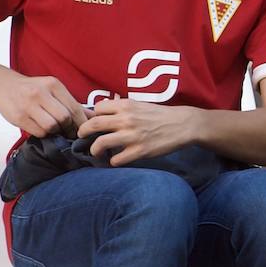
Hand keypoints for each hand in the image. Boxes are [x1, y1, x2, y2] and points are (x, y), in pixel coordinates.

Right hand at [0, 74, 88, 138]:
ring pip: (51, 127)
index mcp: (53, 85)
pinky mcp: (18, 117)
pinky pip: (38, 132)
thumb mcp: (53, 90)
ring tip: (55, 130)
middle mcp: (41, 93)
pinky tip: (42, 129)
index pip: (74, 108)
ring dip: (55, 132)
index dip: (81, 122)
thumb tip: (92, 117)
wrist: (3, 86)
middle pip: (64, 118)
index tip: (83, 129)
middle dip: (69, 128)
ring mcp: (28, 105)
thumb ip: (71, 103)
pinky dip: (43, 134)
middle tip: (69, 132)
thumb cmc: (32, 89)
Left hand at [77, 99, 197, 165]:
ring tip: (97, 152)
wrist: (183, 125)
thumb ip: (121, 108)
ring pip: (100, 144)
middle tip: (82, 136)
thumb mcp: (139, 105)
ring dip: (94, 150)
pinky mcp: (140, 151)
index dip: (93, 116)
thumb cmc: (159, 115)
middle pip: (93, 125)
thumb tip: (98, 112)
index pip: (97, 109)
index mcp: (127, 106)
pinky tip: (116, 159)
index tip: (94, 122)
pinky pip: (116, 160)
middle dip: (83, 132)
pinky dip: (113, 161)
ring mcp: (133, 136)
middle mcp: (127, 119)